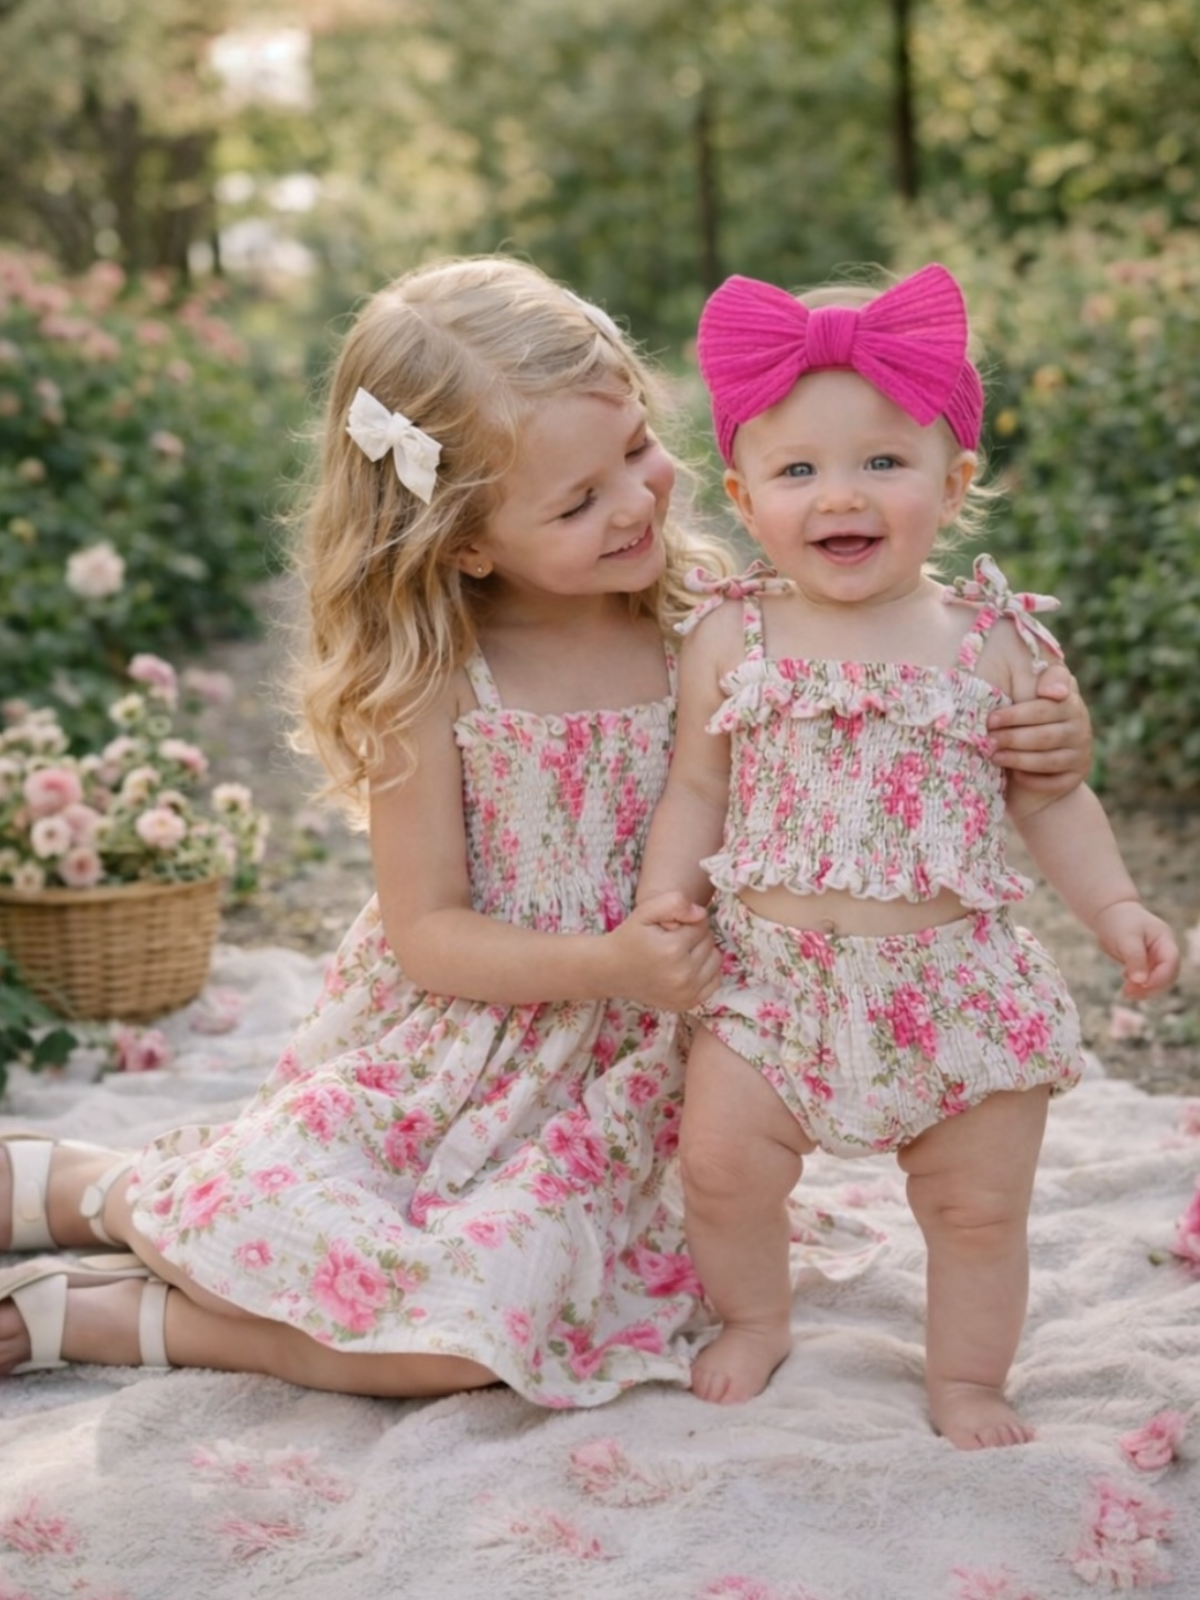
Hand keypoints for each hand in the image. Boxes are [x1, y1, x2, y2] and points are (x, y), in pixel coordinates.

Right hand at [604, 891, 721, 1010]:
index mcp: (672, 949)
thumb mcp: (645, 911)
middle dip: (696, 936)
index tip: (672, 927)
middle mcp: (682, 974)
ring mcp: (686, 992)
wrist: (611, 971)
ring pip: (716, 960)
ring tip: (681, 952)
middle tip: (674, 938)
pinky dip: (706, 972)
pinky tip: (688, 967)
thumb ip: (674, 902)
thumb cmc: (629, 938)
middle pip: (709, 942)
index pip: (702, 925)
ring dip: (703, 953)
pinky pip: (715, 982)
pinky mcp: (688, 1003)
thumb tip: (701, 914)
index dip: (688, 921)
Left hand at [986, 663, 1092, 795]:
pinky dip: (1033, 778)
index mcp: (1067, 699)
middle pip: (1044, 735)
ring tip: (993, 755)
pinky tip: (1014, 775)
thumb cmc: (1024, 718)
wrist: (1038, 755)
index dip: (1018, 713)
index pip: (1044, 706)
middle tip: (986, 739)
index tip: (993, 719)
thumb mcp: (1025, 693)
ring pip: (1049, 759)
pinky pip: (1055, 781)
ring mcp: (1081, 750)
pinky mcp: (1077, 775)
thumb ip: (1027, 682)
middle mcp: (1080, 723)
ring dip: (1017, 758)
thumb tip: (1044, 690)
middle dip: (1011, 737)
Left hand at [1093, 901, 1180, 998]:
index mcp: (1165, 941)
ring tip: (1125, 993)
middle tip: (1128, 993)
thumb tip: (1140, 981)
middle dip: (1151, 988)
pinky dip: (1138, 986)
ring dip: (1144, 991)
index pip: (1171, 963)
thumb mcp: (1126, 938)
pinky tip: (1126, 985)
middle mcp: (1164, 951)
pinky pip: (1147, 980)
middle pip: (1168, 976)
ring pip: (1158, 981)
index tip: (1141, 985)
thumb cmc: (1120, 921)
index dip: (1159, 977)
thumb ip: (1135, 958)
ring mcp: (1156, 959)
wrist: (1110, 914)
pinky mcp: (1146, 965)